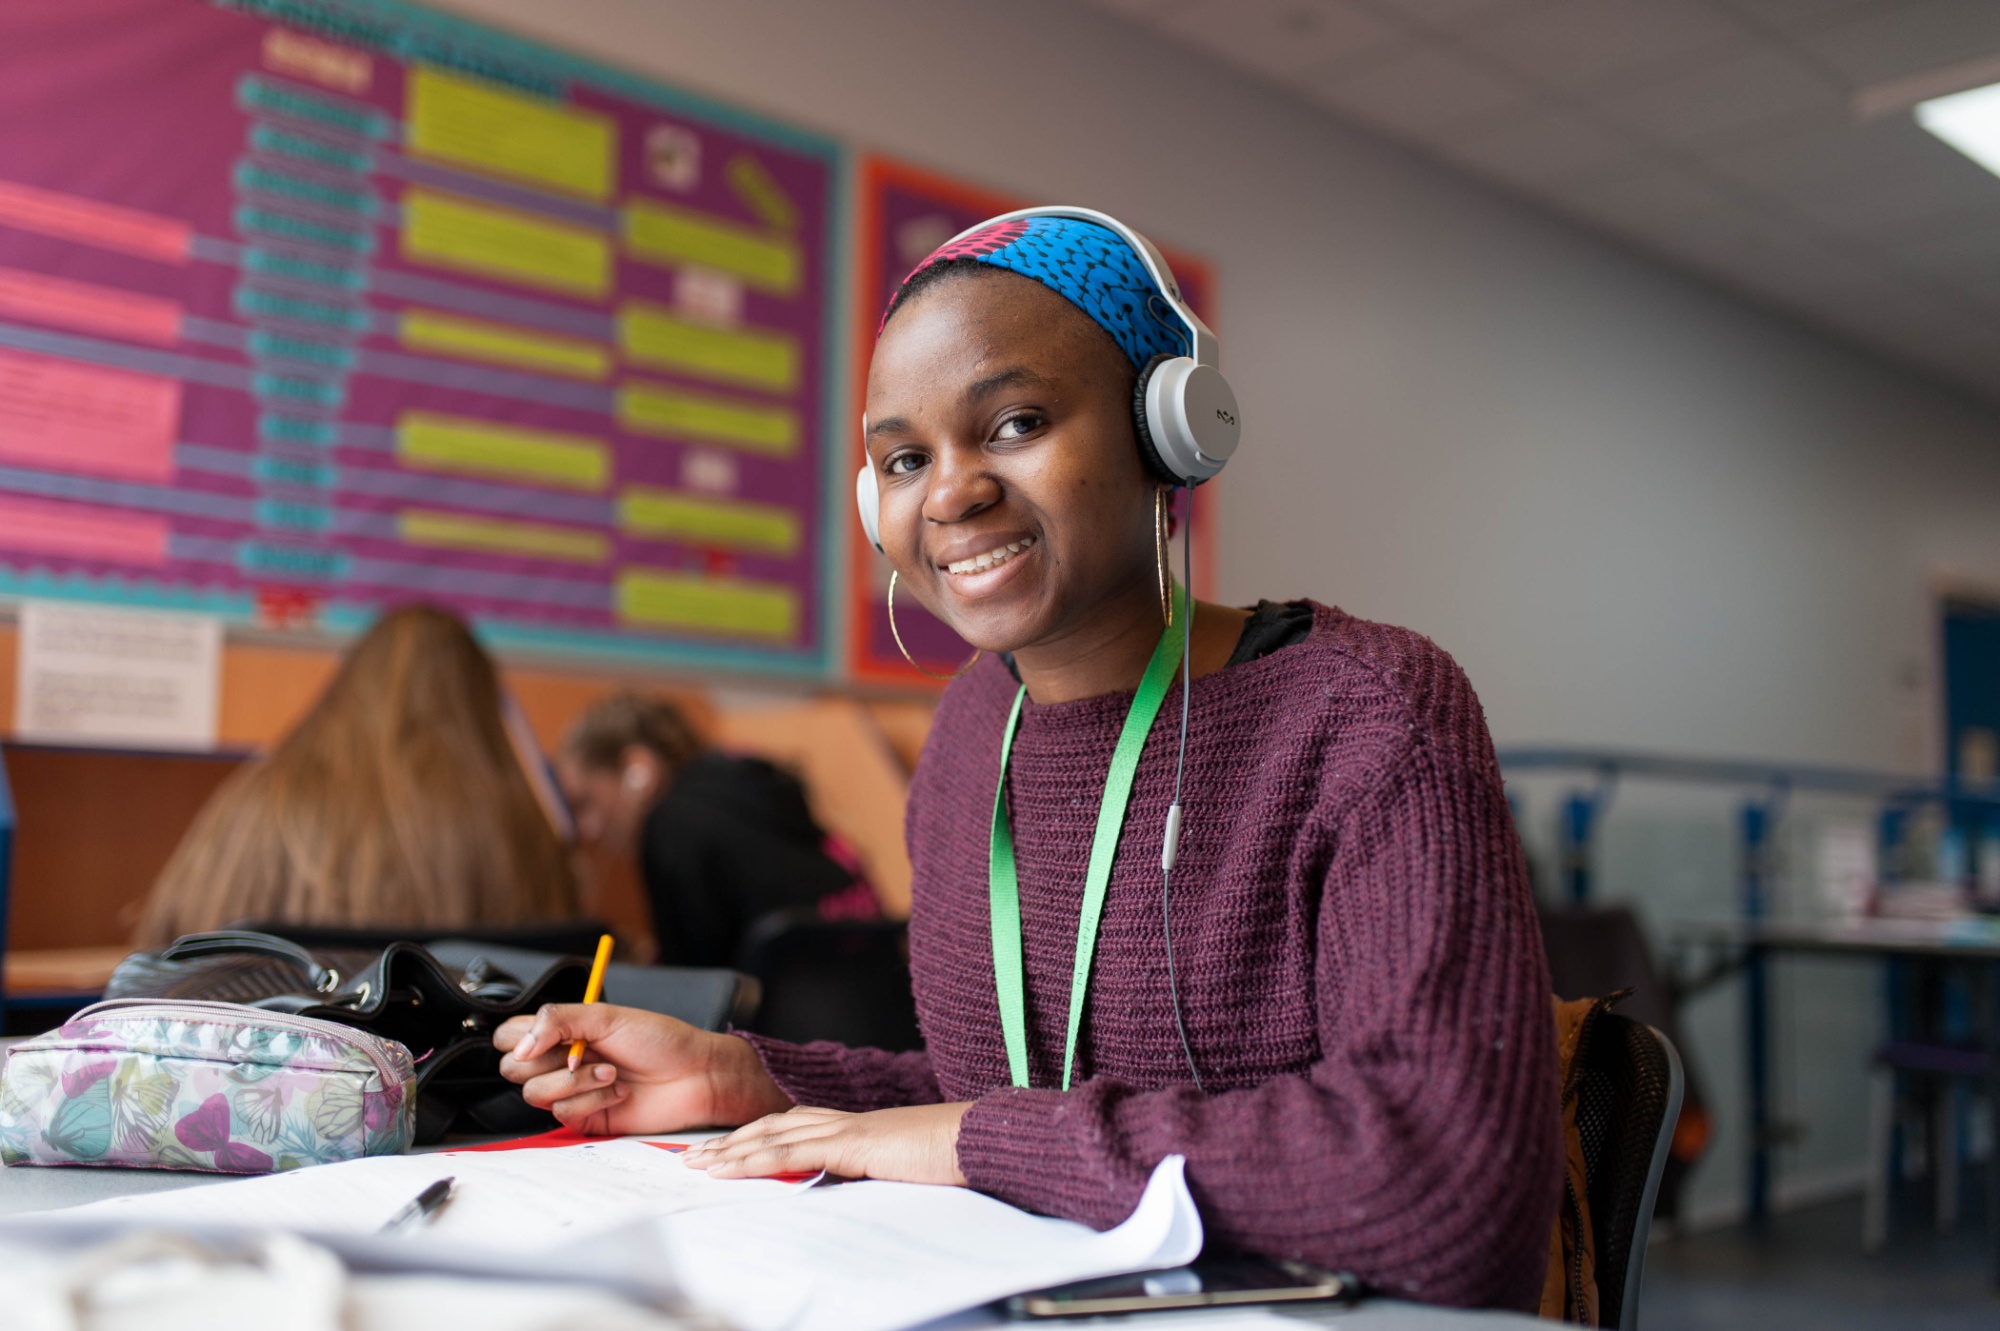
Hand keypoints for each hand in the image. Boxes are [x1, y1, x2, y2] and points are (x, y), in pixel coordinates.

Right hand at [494, 1005, 792, 1136]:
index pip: (511, 1036)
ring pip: (535, 1094)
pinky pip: (563, 1113)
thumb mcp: (606, 1016)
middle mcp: (562, 1061)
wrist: (695, 1075)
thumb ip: (557, 1021)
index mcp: (563, 1031)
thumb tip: (521, 1046)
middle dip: (546, 1061)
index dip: (517, 1038)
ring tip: (611, 1071)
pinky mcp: (585, 1118)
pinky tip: (620, 1091)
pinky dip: (592, 1099)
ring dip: (575, 1080)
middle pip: (513, 1069)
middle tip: (580, 1052)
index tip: (539, 1039)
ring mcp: (572, 1091)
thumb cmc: (659, 1040)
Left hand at [682, 1103, 971, 1185]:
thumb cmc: (956, 1158)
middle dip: (731, 1141)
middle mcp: (847, 1122)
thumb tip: (851, 1197)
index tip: (725, 1151)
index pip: (794, 1128)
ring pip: (774, 1135)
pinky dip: (756, 1159)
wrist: (983, 1140)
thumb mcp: (904, 1172)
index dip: (756, 1138)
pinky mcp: (853, 1143)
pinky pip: (794, 1150)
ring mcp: (848, 1129)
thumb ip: (873, 1177)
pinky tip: (731, 1168)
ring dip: (731, 1150)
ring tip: (698, 1164)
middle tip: (693, 1156)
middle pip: (773, 1125)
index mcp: (859, 1129)